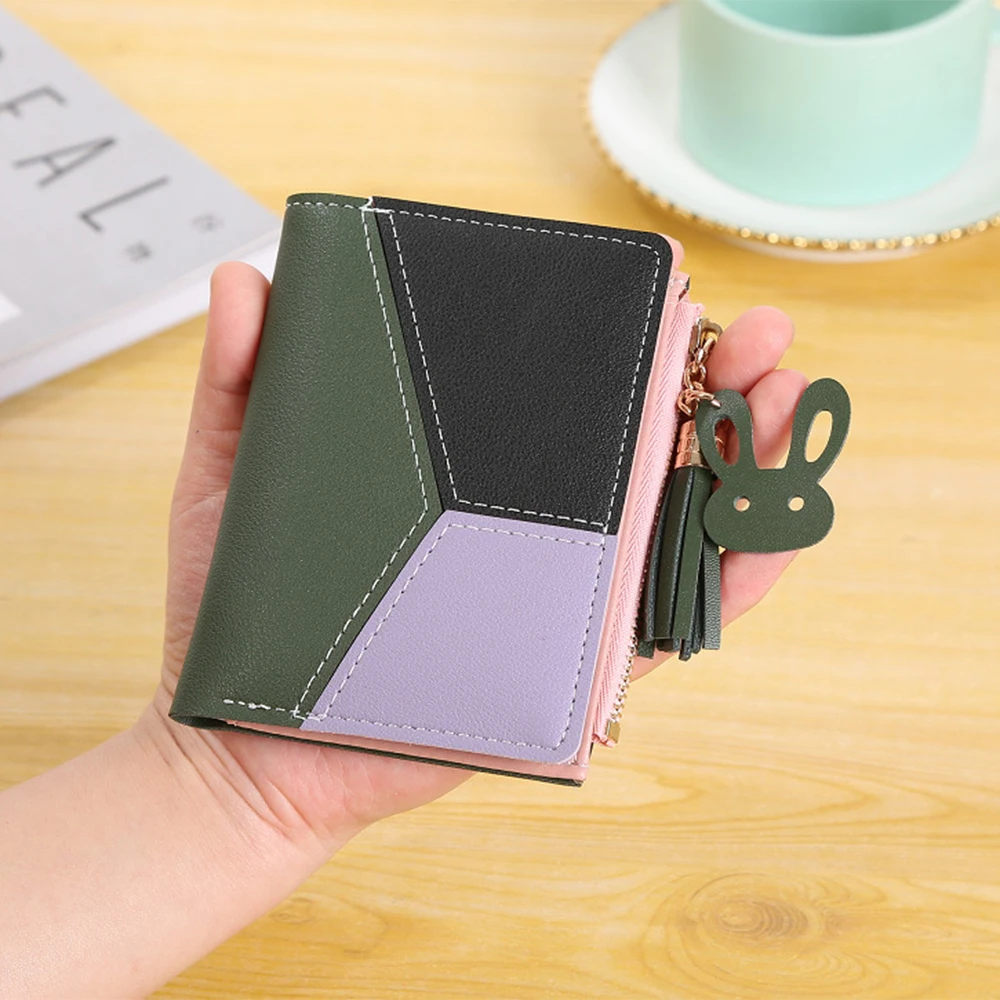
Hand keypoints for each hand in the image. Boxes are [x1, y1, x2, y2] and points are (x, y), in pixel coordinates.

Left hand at [145, 254, 806, 849]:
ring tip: (791, 405)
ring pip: (677, 522)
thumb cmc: (237, 606)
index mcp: (470, 468)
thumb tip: (242, 275)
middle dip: (722, 386)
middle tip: (760, 342)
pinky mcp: (565, 663)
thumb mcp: (235, 471)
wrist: (244, 737)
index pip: (568, 391)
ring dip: (754, 463)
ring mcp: (553, 591)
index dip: (634, 341)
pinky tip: (777, 527)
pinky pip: (667, 619)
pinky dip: (735, 577)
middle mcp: (526, 522)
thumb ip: (243, 375)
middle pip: (645, 444)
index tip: (675, 293)